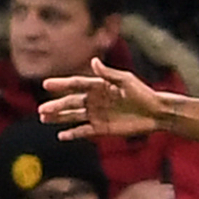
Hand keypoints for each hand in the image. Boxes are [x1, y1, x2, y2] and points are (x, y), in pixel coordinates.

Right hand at [40, 60, 170, 140]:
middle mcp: (95, 100)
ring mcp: (98, 115)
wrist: (156, 113)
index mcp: (99, 86)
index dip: (61, 84)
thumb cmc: (143, 93)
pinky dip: (73, 133)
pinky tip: (62, 135)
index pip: (76, 84)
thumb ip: (108, 74)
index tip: (46, 84)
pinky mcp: (103, 129)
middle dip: (56, 106)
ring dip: (59, 118)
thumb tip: (93, 62)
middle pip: (71, 102)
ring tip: (44, 118)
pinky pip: (84, 131)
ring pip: (74, 117)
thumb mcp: (126, 81)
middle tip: (41, 110)